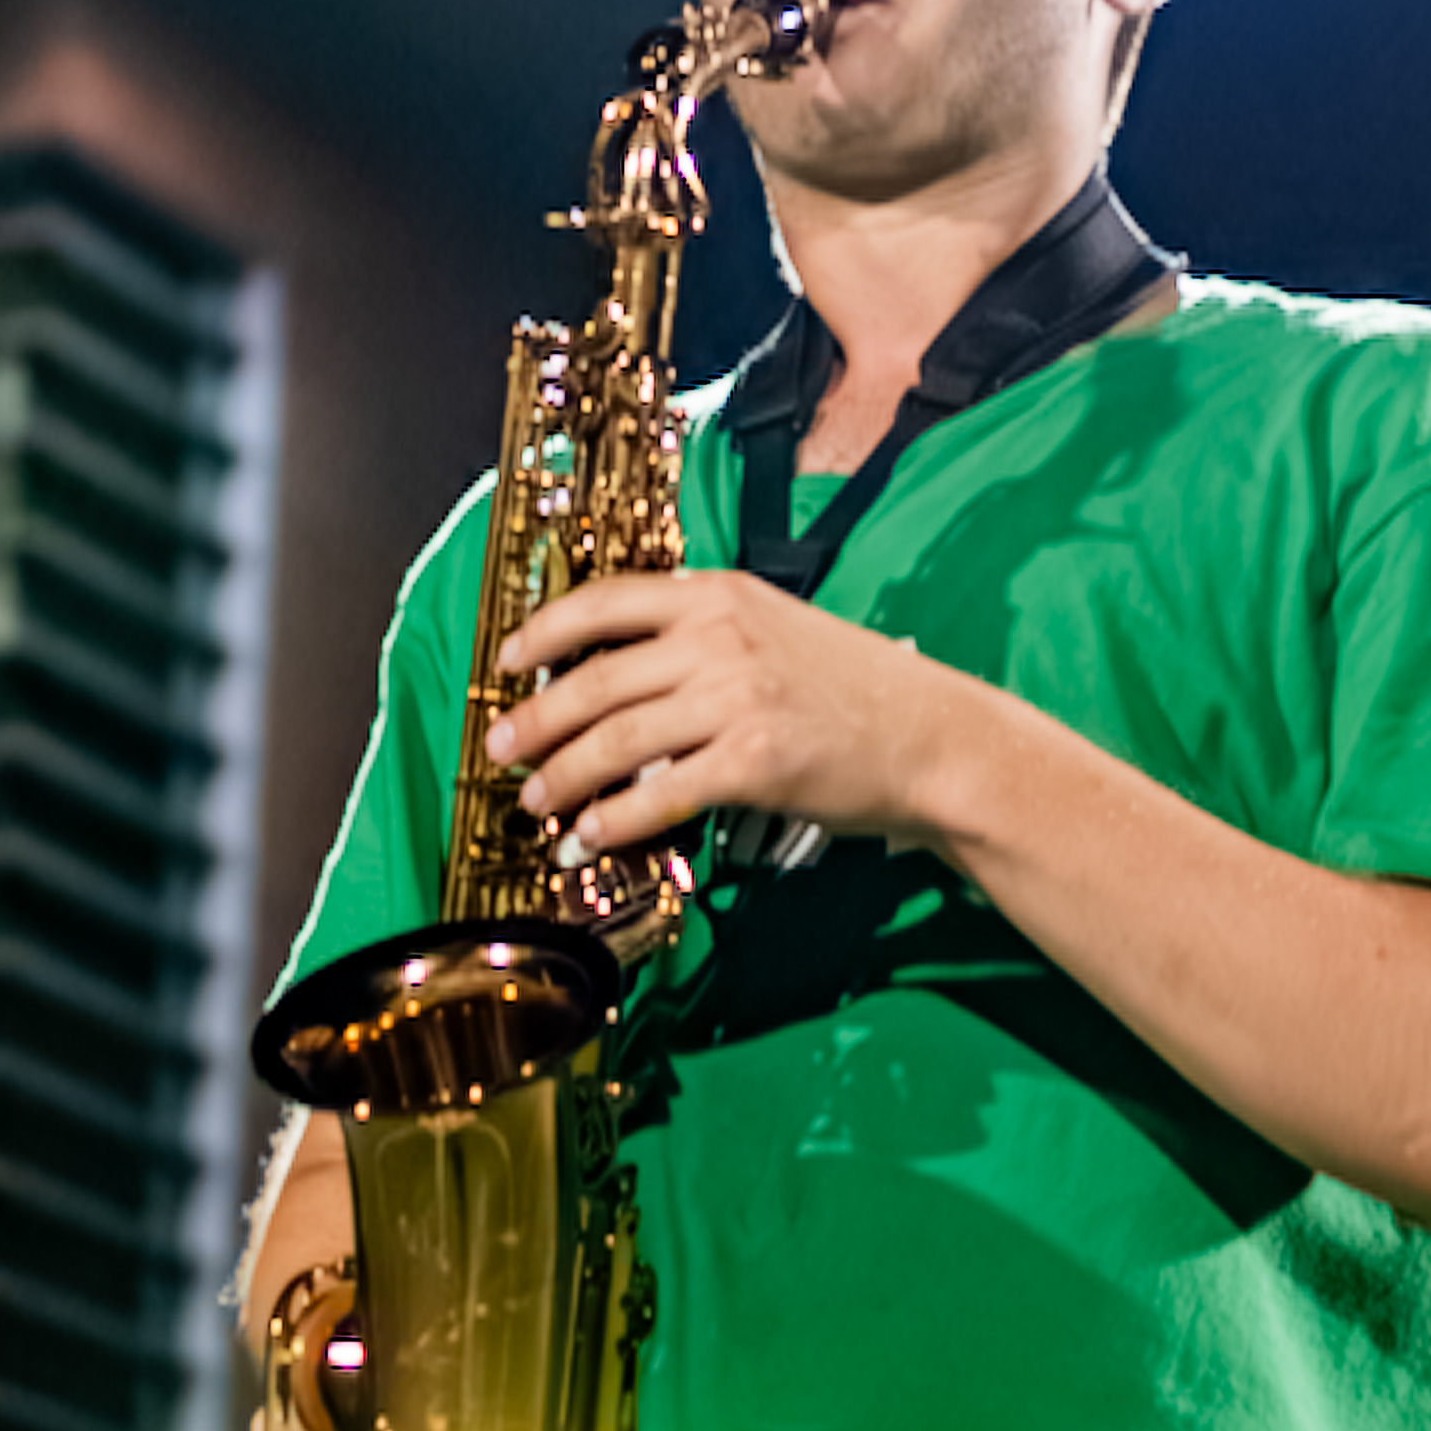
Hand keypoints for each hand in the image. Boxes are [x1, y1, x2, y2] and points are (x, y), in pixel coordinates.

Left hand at [488, 568, 954, 857]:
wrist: (931, 737)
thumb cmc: (855, 690)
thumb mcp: (775, 629)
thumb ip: (703, 636)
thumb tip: (617, 674)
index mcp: (720, 595)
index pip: (605, 600)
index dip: (542, 633)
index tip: (507, 664)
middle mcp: (721, 637)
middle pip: (594, 679)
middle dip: (534, 722)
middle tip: (499, 751)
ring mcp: (737, 698)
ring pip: (615, 739)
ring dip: (562, 777)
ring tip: (535, 802)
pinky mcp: (754, 760)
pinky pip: (659, 793)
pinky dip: (614, 818)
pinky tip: (590, 835)